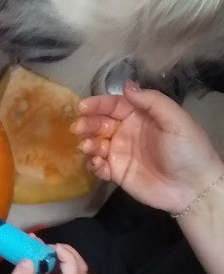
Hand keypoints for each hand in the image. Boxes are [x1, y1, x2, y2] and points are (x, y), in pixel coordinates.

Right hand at [0, 244, 91, 273]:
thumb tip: (28, 260)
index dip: (68, 258)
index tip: (54, 247)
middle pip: (79, 271)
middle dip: (69, 254)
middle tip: (51, 246)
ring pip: (73, 269)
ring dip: (63, 255)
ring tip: (45, 247)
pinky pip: (61, 269)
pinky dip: (55, 258)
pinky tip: (41, 250)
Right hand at [72, 82, 223, 213]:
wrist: (193, 188)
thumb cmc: (188, 150)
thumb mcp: (176, 120)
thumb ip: (152, 101)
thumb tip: (127, 86)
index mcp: (141, 116)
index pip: (115, 105)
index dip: (98, 104)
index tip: (83, 107)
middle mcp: (128, 132)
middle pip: (100, 123)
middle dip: (88, 123)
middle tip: (79, 128)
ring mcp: (121, 153)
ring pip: (96, 143)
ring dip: (88, 143)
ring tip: (88, 147)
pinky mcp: (117, 173)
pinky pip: (98, 166)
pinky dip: (92, 164)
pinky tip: (96, 163)